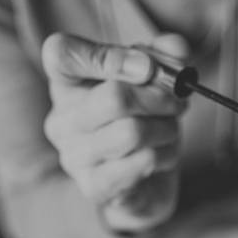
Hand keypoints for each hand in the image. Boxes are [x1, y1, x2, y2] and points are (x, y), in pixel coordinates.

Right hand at [41, 32, 187, 205]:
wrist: (146, 180)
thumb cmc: (144, 120)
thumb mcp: (155, 79)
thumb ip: (166, 55)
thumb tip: (177, 50)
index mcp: (66, 84)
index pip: (59, 53)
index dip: (108, 56)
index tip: (147, 66)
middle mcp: (61, 120)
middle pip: (114, 97)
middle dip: (160, 96)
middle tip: (178, 101)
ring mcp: (74, 157)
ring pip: (132, 132)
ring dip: (166, 128)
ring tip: (170, 128)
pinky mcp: (95, 187)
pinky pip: (141, 162)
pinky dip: (165, 154)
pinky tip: (164, 154)